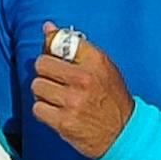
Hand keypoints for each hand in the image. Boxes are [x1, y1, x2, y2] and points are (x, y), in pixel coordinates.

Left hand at [29, 21, 135, 159]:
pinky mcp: (64, 122)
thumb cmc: (112, 98)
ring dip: (43, 92)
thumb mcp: (102, 66)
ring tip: (57, 97)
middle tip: (56, 80)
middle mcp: (84, 79)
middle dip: (46, 72)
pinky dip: (43, 110)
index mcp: (95, 61)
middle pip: (41, 64)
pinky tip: (56, 111)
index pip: (59, 41)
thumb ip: (75, 47)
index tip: (55, 57)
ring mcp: (72, 101)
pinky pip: (37, 108)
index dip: (52, 49)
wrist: (123, 132)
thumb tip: (47, 28)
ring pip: (37, 86)